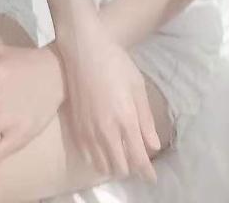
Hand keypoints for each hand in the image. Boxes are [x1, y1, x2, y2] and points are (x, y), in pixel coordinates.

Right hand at [56, 22, 159, 184]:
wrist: (83, 49)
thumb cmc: (115, 62)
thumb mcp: (137, 86)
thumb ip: (145, 119)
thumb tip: (153, 146)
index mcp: (125, 119)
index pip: (138, 159)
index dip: (146, 172)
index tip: (151, 178)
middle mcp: (106, 130)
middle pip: (119, 167)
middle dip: (131, 169)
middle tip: (137, 161)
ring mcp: (88, 129)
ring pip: (101, 164)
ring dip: (113, 165)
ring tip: (121, 156)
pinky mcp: (75, 125)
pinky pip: (86, 155)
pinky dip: (97, 158)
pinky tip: (103, 149)